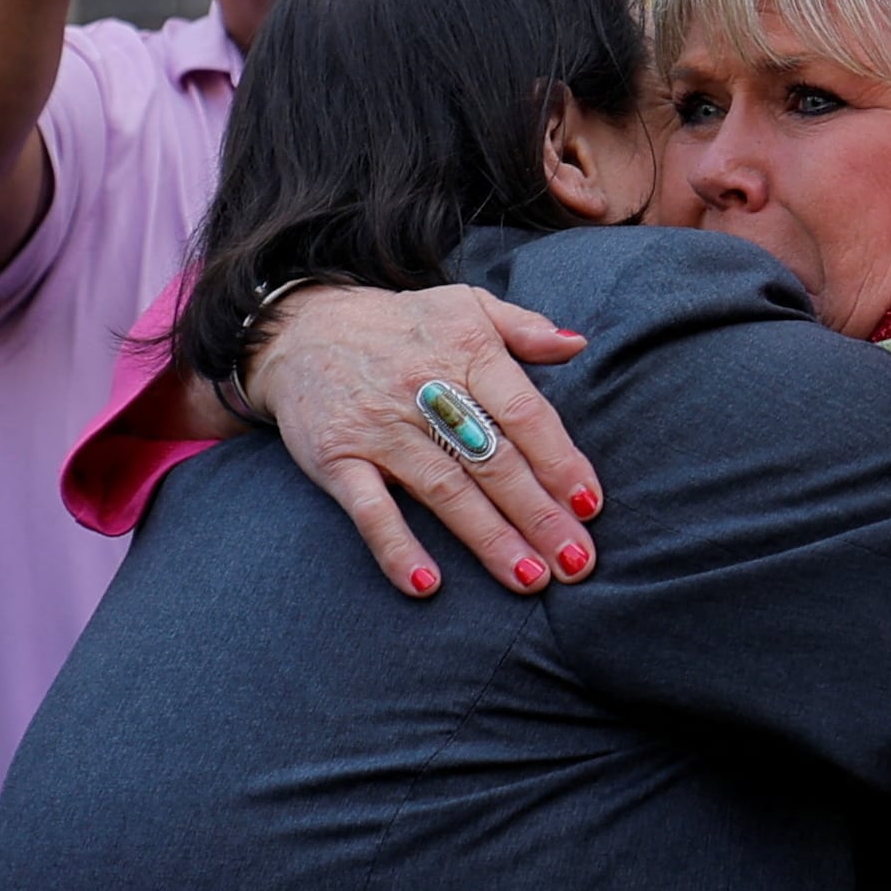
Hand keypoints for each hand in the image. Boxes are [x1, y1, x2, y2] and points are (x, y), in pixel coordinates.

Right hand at [243, 285, 601, 596]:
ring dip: (488, 539)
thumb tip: (579, 346)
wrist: (300, 330)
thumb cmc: (401, 326)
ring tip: (529, 578)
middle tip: (577, 562)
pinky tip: (428, 585)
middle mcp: (425, 389)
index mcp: (466, 350)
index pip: (523, 412)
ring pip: (444, 490)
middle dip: (538, 515)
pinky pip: (369, 509)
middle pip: (493, 460)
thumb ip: (525, 327)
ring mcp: (379, 428)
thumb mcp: (465, 305)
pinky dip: (396, 547)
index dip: (559, 460)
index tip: (590, 504)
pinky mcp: (337, 459)